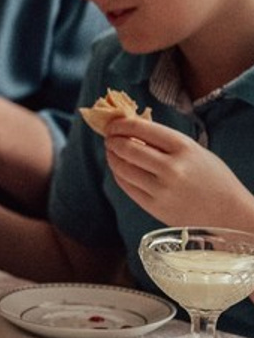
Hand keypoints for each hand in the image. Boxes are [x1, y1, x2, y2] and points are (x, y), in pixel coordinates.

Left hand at [106, 117, 253, 226]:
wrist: (229, 214)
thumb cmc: (213, 179)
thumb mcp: (196, 152)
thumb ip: (166, 142)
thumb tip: (132, 131)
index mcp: (184, 148)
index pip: (143, 129)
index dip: (122, 124)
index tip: (114, 124)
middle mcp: (171, 168)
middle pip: (128, 148)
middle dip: (113, 140)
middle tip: (109, 137)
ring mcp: (161, 189)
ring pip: (122, 168)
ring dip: (112, 156)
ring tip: (111, 151)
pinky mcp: (154, 206)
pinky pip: (126, 186)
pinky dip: (118, 174)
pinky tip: (119, 169)